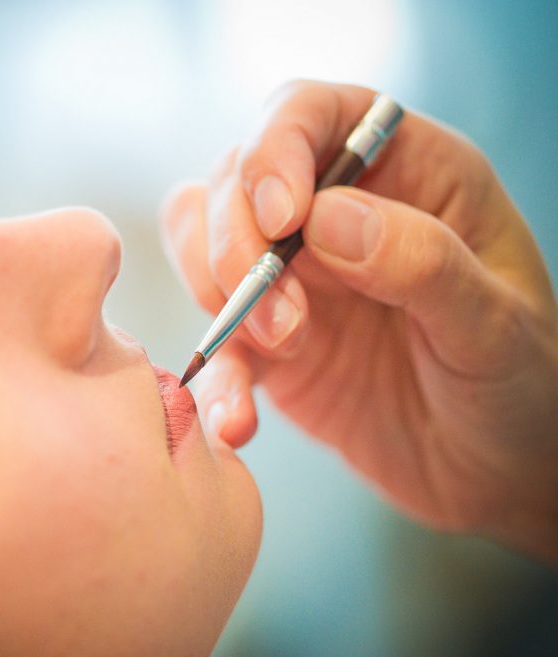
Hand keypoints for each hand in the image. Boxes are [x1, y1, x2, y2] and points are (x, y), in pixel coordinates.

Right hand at [161, 81, 557, 563]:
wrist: (499, 475)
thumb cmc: (524, 385)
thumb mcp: (496, 325)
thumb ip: (420, 262)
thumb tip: (321, 217)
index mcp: (406, 172)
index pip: (309, 113)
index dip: (274, 148)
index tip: (280, 219)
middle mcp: (337, 210)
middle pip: (235, 177)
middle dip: (236, 242)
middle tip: (282, 319)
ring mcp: (294, 275)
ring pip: (202, 240)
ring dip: (218, 294)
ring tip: (278, 353)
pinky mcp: (266, 340)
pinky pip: (211, 334)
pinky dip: (212, 374)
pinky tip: (239, 419)